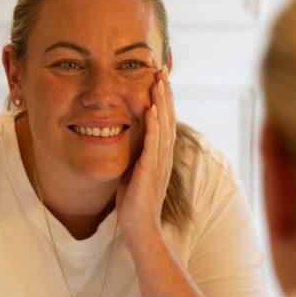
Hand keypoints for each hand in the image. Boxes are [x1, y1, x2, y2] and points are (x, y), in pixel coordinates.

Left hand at [116, 66, 175, 241]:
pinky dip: (154, 124)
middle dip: (166, 92)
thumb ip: (136, 153)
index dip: (164, 98)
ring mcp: (160, 162)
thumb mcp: (134, 170)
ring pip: (164, 125)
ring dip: (162, 101)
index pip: (165, 120)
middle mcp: (164, 155)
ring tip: (159, 81)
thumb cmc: (134, 201)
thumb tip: (127, 138)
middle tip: (162, 69)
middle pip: (168, 117)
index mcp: (160, 154)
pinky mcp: (151, 170)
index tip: (159, 78)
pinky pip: (153, 142)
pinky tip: (152, 108)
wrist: (139, 227)